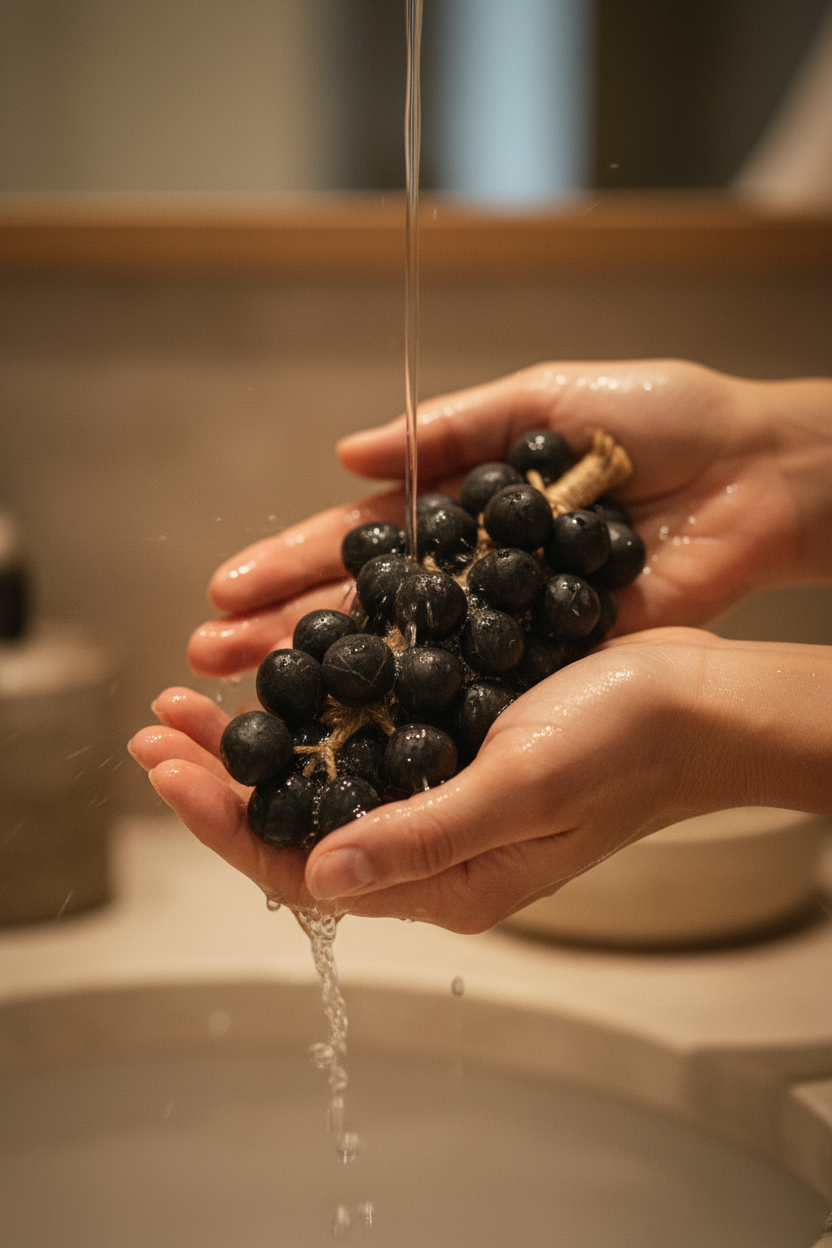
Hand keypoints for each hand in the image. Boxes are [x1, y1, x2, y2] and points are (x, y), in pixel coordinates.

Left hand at [129, 629, 831, 931]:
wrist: (696, 700)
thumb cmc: (627, 745)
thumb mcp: (522, 789)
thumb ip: (422, 838)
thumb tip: (319, 875)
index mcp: (443, 878)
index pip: (303, 867)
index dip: (224, 820)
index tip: (169, 764)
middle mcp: (430, 844)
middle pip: (297, 821)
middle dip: (218, 776)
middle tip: (159, 722)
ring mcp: (439, 794)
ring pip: (319, 776)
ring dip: (253, 737)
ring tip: (193, 695)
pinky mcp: (452, 745)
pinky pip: (360, 736)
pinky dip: (308, 707)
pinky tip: (277, 675)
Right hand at [187, 360, 831, 678]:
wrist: (756, 472)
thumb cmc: (660, 419)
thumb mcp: (544, 400)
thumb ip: (450, 429)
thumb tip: (345, 454)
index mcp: (465, 509)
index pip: (359, 542)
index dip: (293, 564)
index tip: (226, 587)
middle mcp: (475, 577)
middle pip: (367, 609)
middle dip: (286, 631)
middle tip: (212, 656)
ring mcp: (510, 625)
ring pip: (406, 660)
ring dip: (333, 682)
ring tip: (259, 702)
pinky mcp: (556, 660)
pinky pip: (480, 689)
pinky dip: (422, 713)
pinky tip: (362, 734)